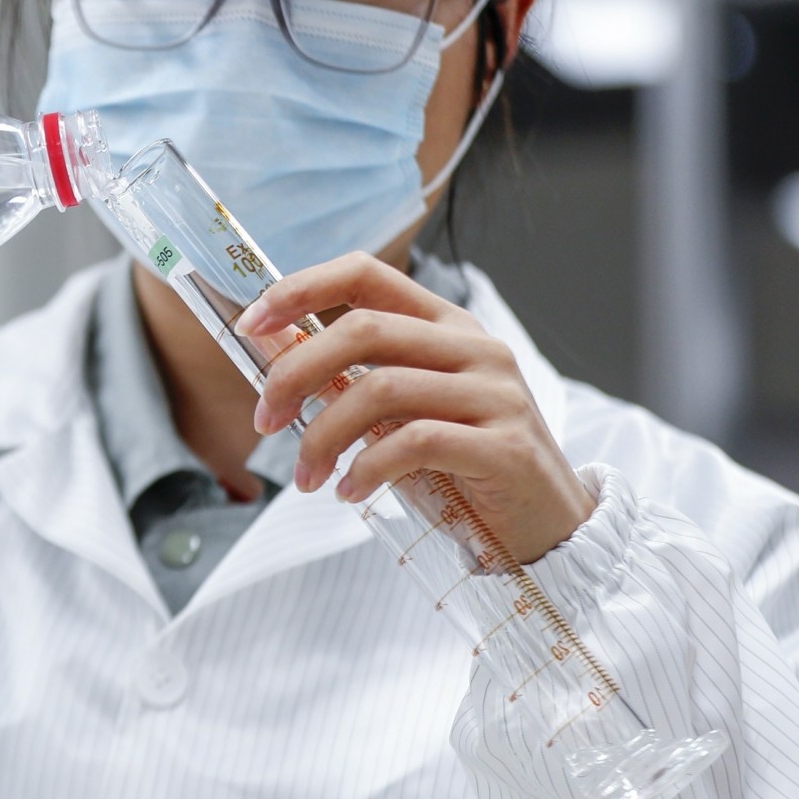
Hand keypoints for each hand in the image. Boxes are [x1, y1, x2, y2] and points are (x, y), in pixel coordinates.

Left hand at [236, 252, 593, 562]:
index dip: (301, 289)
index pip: (367, 274)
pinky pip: (416, 442)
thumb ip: (357, 382)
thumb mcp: (407, 413)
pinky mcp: (504, 444)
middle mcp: (474, 347)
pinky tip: (351, 491)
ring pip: (382, 389)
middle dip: (295, 374)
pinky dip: (368, 468)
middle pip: (363, 330)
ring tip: (308, 477)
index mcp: (446, 325)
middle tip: (265, 422)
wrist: (547, 523)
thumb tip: (277, 363)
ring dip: (324, 436)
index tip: (251, 323)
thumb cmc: (465, 465)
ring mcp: (495, 392)